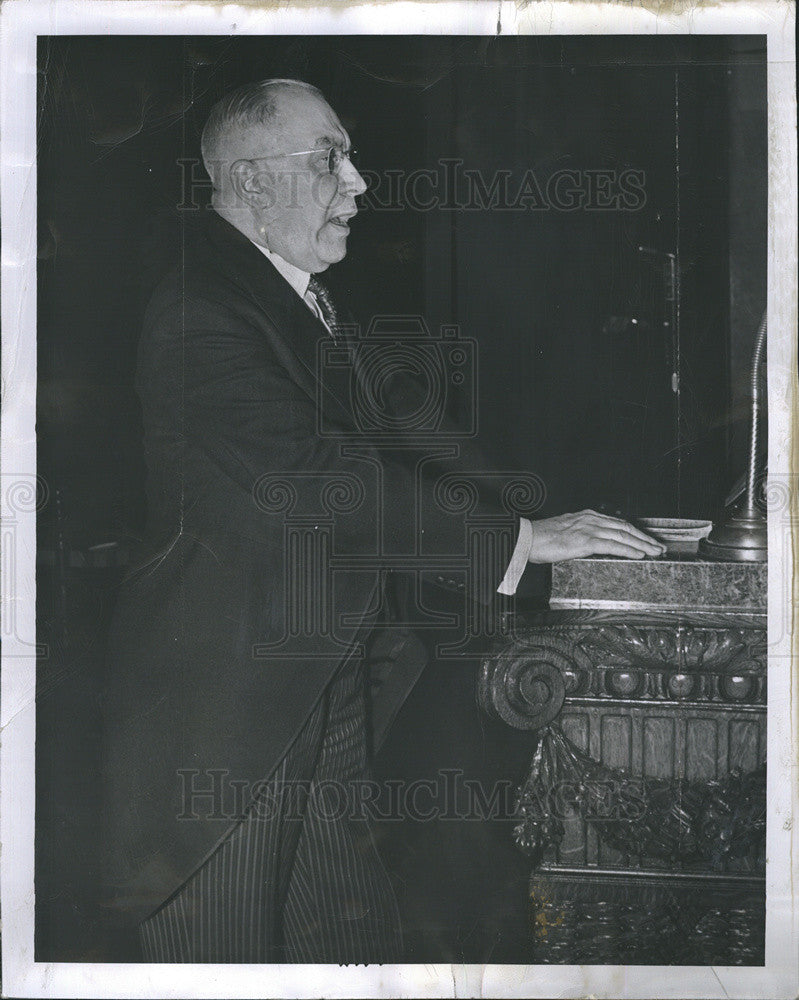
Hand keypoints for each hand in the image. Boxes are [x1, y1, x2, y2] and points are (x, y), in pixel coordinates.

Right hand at [527, 509, 665, 562]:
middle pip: (625, 527)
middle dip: (644, 537)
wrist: (527, 539)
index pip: (617, 523)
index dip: (635, 532)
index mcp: (586, 516)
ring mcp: (588, 528)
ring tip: (654, 552)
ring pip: (622, 535)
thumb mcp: (566, 532)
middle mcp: (590, 519)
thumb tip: (593, 546)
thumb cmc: (542, 538)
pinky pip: (612, 545)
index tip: (646, 539)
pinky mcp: (585, 540)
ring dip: (642, 544)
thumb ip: (581, 536)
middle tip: (658, 547)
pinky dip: (628, 549)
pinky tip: (639, 554)